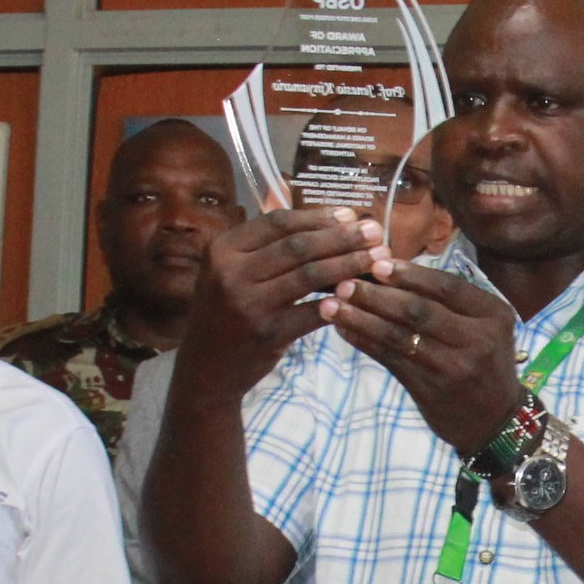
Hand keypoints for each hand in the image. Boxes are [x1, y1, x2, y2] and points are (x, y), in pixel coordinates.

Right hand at [177, 207, 389, 407]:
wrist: (206, 368)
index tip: (351, 215)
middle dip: (342, 237)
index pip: (278, 222)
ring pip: (310, 275)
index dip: (318, 216)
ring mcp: (248, 304)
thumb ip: (266, 246)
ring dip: (349, 264)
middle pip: (298, 246)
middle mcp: (231, 272)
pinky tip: (359, 293)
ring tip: (377, 259)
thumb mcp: (231, 271)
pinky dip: (337, 302)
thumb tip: (324, 219)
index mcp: (223, 248)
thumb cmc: (226, 313)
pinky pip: (312, 313)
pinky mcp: (267, 334)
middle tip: (376, 233)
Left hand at [321, 263, 529, 457]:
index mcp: (493, 314)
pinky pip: (392, 360)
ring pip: (400, 336)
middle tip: (345, 282)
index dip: (409, 274)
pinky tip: (345, 330)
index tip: (377, 264)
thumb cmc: (485, 363)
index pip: (447, 287)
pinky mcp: (432, 390)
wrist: (498, 420)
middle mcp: (478, 339)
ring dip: (362, 318)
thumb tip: (392, 271)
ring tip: (333, 305)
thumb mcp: (486, 327)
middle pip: (419, 310)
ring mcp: (455, 367)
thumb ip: (451, 303)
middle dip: (377, 294)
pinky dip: (365, 342)